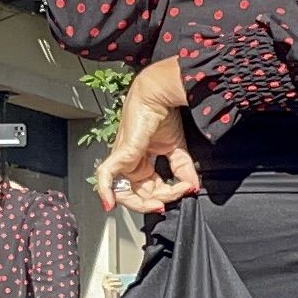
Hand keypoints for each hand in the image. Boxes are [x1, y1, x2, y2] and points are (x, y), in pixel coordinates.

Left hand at [91, 58, 201, 216]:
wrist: (158, 94)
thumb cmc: (164, 113)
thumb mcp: (177, 147)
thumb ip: (183, 170)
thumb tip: (193, 187)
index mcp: (140, 161)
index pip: (150, 190)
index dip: (167, 196)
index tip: (184, 190)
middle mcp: (129, 162)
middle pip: (138, 196)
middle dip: (158, 200)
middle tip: (175, 195)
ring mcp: (123, 159)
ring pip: (125, 192)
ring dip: (147, 200)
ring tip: (164, 196)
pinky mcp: (120, 152)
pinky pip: (105, 177)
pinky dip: (105, 192)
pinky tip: (109, 204)